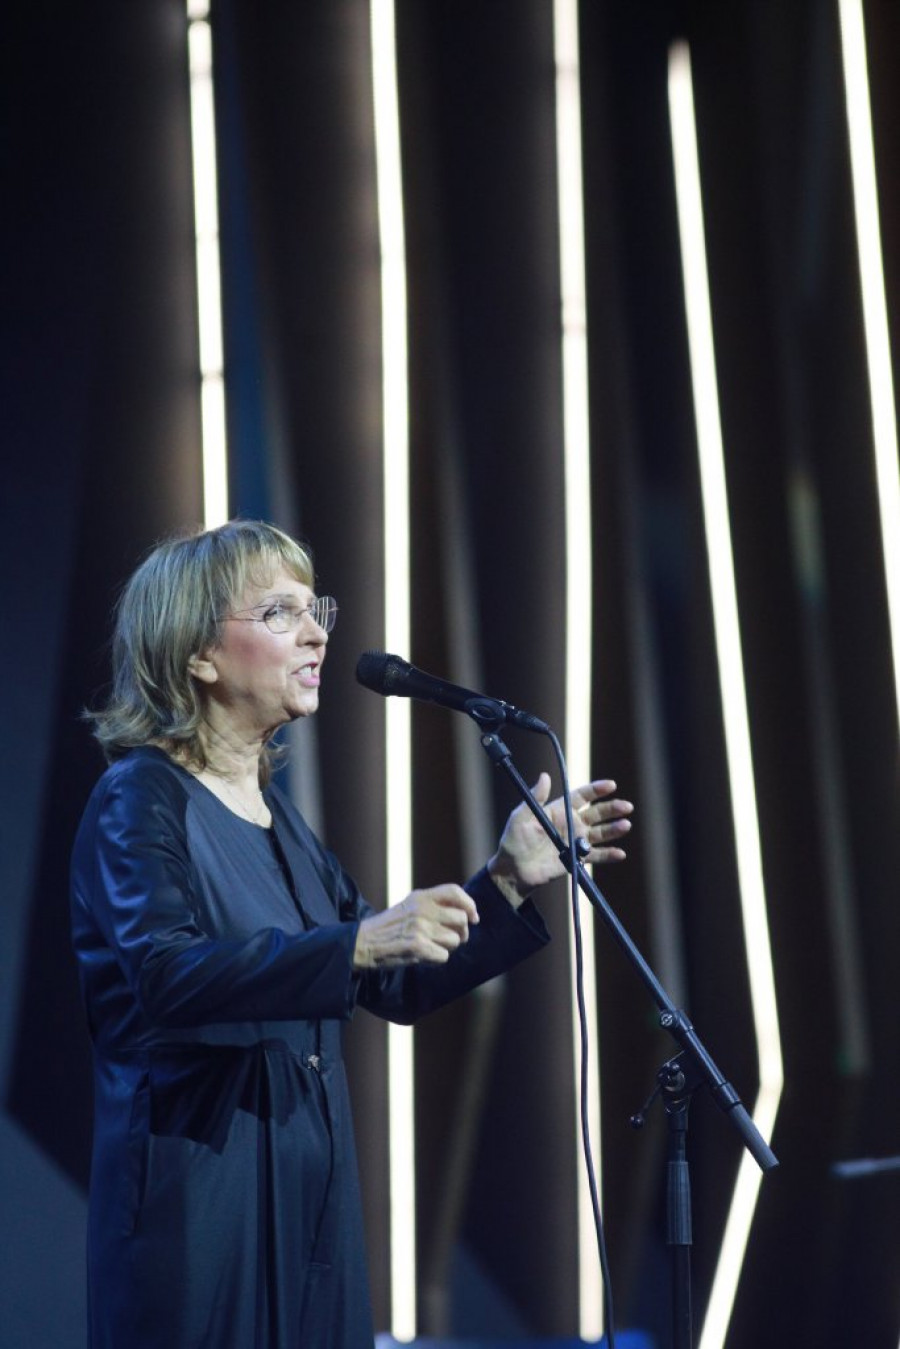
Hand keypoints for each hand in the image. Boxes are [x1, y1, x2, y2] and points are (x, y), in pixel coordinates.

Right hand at [353, 885, 479, 968]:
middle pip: (462, 919)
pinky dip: (436, 960)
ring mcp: (420, 928)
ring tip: (431, 947)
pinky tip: (423, 957)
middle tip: (451, 939)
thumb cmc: (389, 927)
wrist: (362, 943)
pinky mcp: (417, 947)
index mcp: (420, 896)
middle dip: (461, 933)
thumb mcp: (409, 907)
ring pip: (455, 940)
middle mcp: (422, 909)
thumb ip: (433, 905)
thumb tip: (466, 914)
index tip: (474, 917)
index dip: (469, 904)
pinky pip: (444, 956)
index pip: (455, 891)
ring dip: (447, 948)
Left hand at [487, 776, 632, 905]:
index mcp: (560, 810)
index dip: (597, 790)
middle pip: (596, 813)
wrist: (514, 869)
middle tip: (626, 806)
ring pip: (600, 833)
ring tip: (625, 825)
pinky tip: (620, 853)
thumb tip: (545, 776)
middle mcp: (571, 823)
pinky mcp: (577, 859)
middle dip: (612, 808)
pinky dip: (608, 855)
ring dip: (614, 829)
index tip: (611, 785)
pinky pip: (596, 856)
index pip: (582, 796)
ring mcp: (576, 841)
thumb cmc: (514, 841)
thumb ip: (535, 798)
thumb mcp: (520, 817)